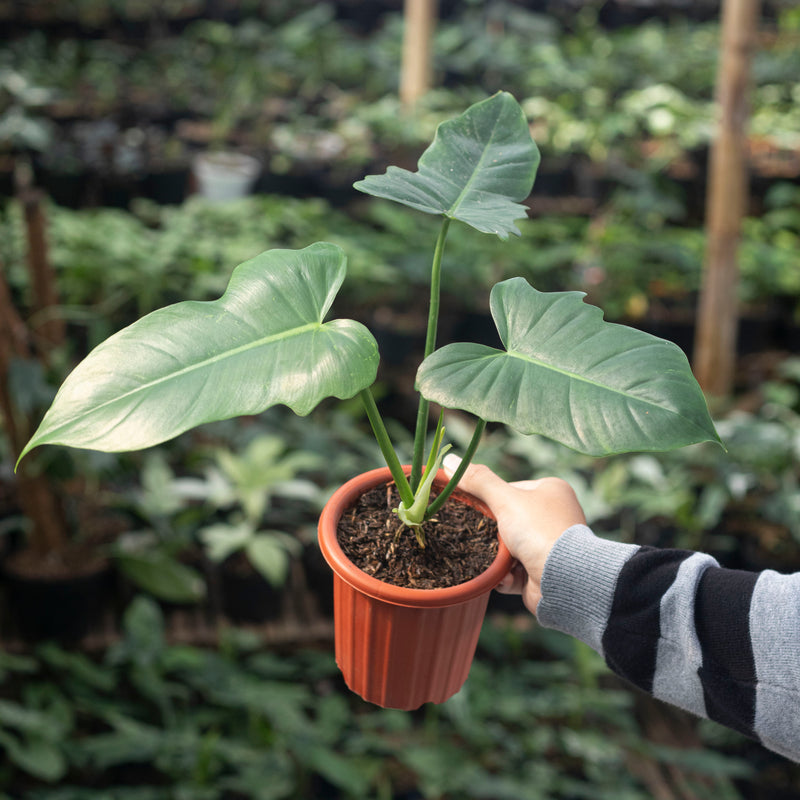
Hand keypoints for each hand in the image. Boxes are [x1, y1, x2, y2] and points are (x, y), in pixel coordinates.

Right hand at [443, 454, 585, 612]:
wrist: (564, 579)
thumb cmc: (539, 530)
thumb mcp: (504, 499)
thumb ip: (477, 481)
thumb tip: (448, 459)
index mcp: (551, 491)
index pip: (509, 490)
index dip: (488, 499)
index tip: (469, 507)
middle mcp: (553, 516)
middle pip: (506, 520)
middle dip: (490, 532)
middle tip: (475, 536)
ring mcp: (548, 545)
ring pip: (508, 547)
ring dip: (495, 556)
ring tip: (486, 559)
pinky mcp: (542, 571)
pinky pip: (514, 570)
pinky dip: (504, 574)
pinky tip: (501, 577)